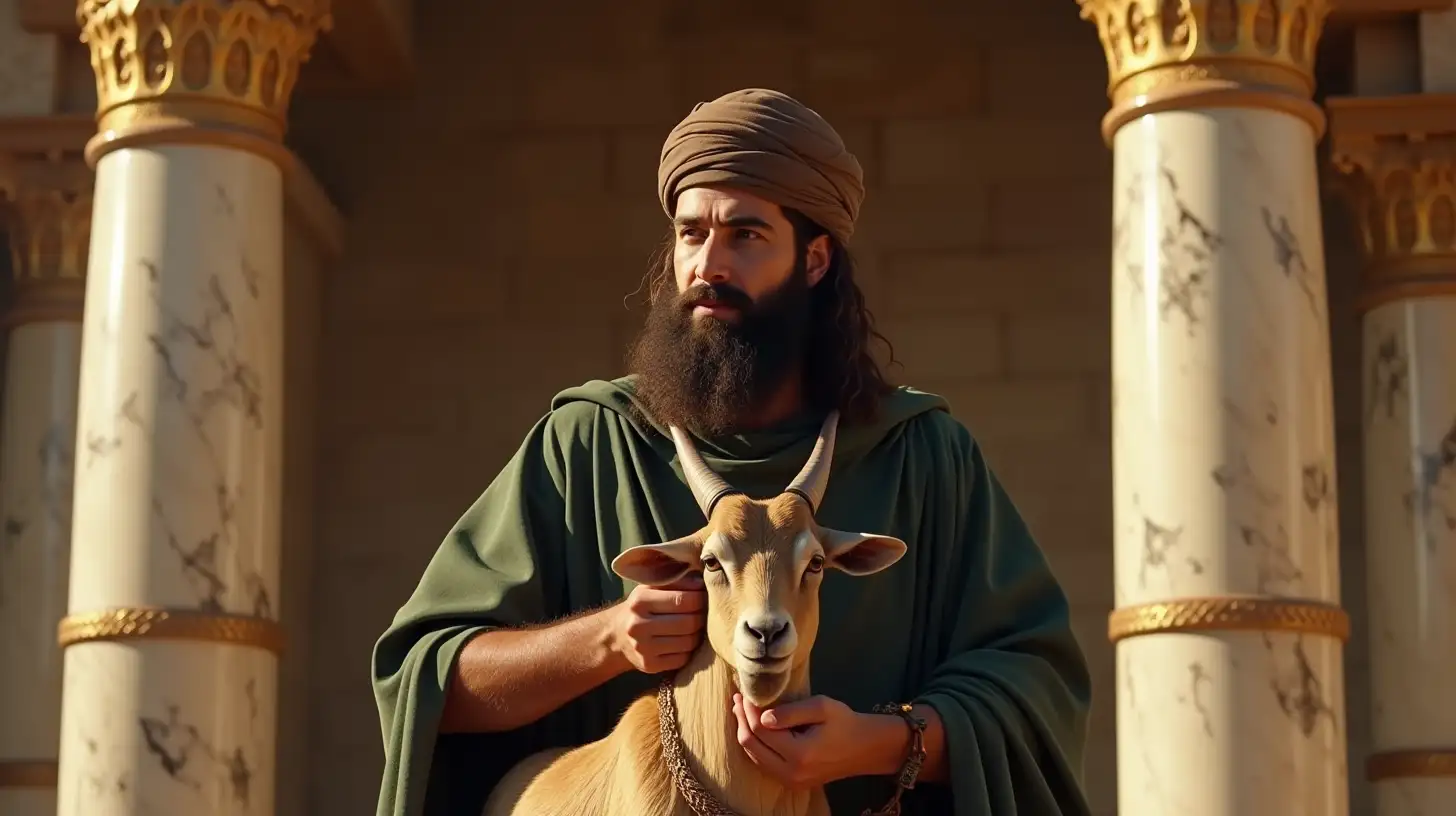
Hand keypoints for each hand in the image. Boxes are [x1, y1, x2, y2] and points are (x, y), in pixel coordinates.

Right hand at [607, 576, 705, 673]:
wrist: (616, 635)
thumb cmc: (641, 607)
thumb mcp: (651, 588)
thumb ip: (676, 582)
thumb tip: (702, 584)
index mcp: (639, 601)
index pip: (682, 600)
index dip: (700, 598)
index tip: (705, 596)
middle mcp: (638, 625)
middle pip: (688, 622)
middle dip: (702, 617)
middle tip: (704, 613)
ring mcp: (643, 648)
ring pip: (688, 642)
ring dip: (698, 634)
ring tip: (695, 626)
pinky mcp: (649, 665)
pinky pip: (682, 658)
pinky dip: (689, 650)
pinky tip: (684, 641)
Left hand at [731, 693, 878, 788]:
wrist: (864, 749)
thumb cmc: (845, 722)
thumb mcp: (821, 707)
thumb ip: (790, 712)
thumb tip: (762, 717)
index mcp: (799, 753)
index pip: (760, 729)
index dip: (749, 709)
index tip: (746, 692)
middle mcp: (791, 772)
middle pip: (751, 745)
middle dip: (742, 720)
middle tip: (738, 699)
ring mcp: (790, 781)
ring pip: (753, 756)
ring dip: (745, 732)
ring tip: (742, 710)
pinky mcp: (791, 783)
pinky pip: (763, 763)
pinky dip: (755, 744)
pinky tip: (754, 727)